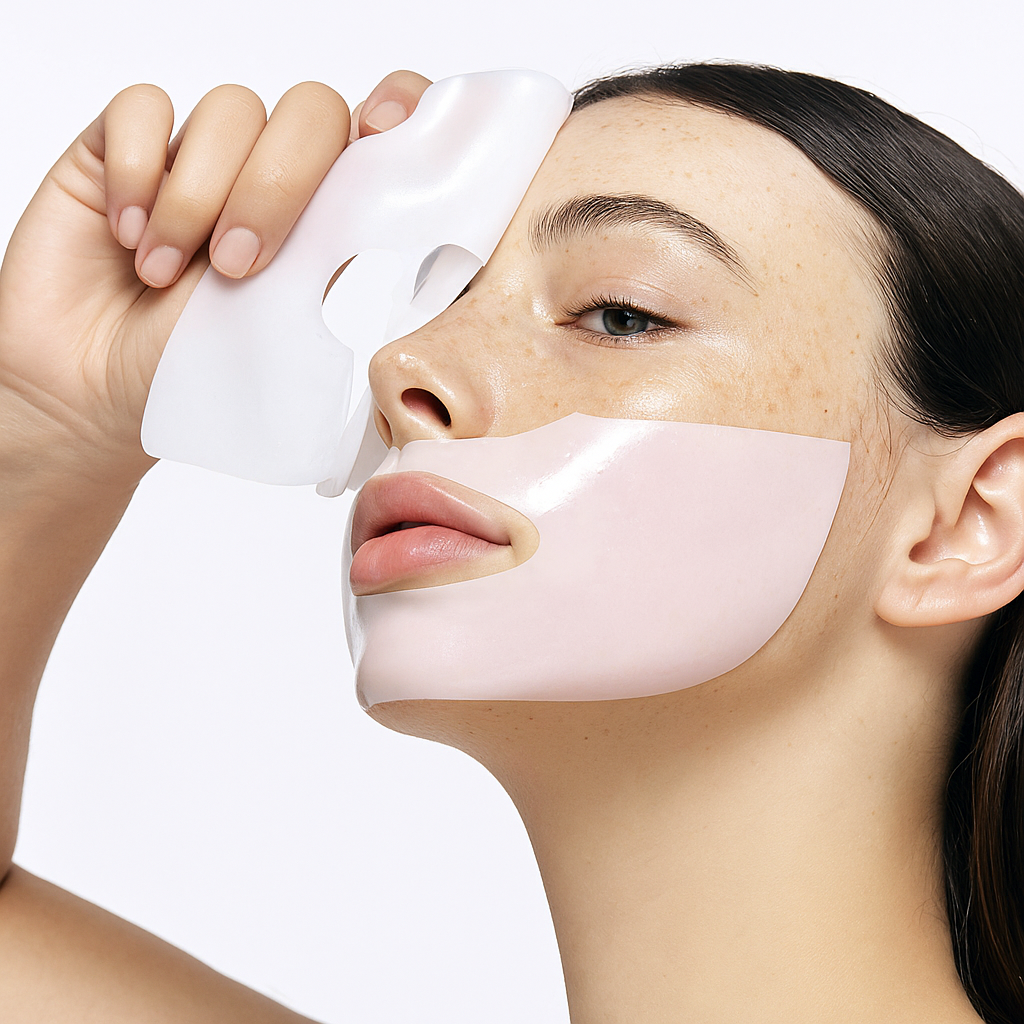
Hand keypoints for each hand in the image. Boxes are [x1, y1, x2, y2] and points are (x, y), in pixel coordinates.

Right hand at [0, 71, 430, 493]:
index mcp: (325, 219)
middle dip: (278, 185)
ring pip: (231, 109)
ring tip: (162, 274)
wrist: (94, 393)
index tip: (384, 133)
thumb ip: (332, 267)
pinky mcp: (124, 147)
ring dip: (197, 197)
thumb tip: (387, 218)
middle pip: (310, 112)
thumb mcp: (285, 334)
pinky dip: (136, 170)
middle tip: (237, 267)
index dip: (397, 110)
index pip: (378, 134)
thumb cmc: (194, 371)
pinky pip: (142, 109)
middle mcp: (269, 175)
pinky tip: (127, 233)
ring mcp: (200, 156)